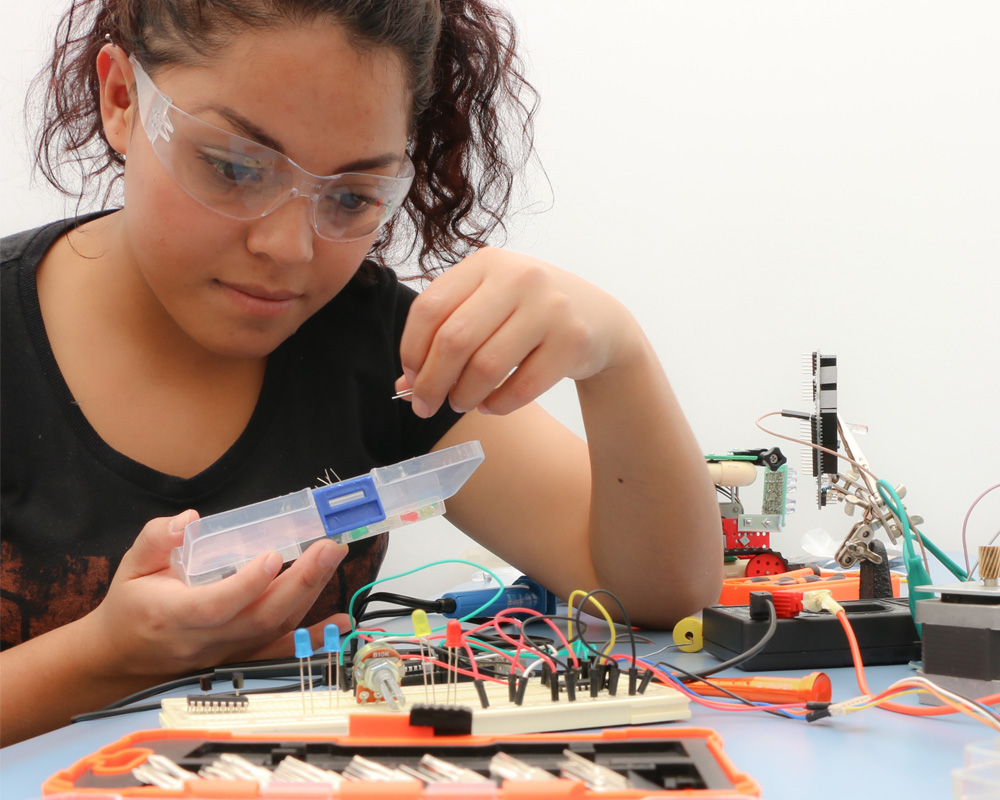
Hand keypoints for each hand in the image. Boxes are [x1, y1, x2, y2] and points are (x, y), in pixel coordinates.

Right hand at [81, 510, 348, 678]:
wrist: (123, 657)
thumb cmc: (132, 606)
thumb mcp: (132, 566)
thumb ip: (156, 539)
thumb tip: (188, 519)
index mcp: (174, 615)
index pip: (215, 605)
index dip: (247, 585)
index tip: (273, 557)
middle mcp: (206, 640)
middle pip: (260, 617)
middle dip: (300, 581)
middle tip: (327, 547)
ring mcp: (228, 653)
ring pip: (276, 629)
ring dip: (311, 595)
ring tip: (334, 558)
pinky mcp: (242, 657)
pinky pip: (282, 650)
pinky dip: (315, 637)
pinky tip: (343, 622)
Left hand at [398, 247, 640, 416]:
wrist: (600, 320)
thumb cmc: (530, 313)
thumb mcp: (489, 307)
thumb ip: (446, 335)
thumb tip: (406, 384)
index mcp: (487, 262)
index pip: (430, 308)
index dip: (412, 349)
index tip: (410, 377)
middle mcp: (519, 277)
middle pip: (454, 340)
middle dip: (432, 382)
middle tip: (425, 405)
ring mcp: (549, 307)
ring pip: (486, 367)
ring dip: (464, 397)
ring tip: (461, 404)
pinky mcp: (572, 341)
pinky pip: (521, 387)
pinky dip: (498, 405)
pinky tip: (490, 405)